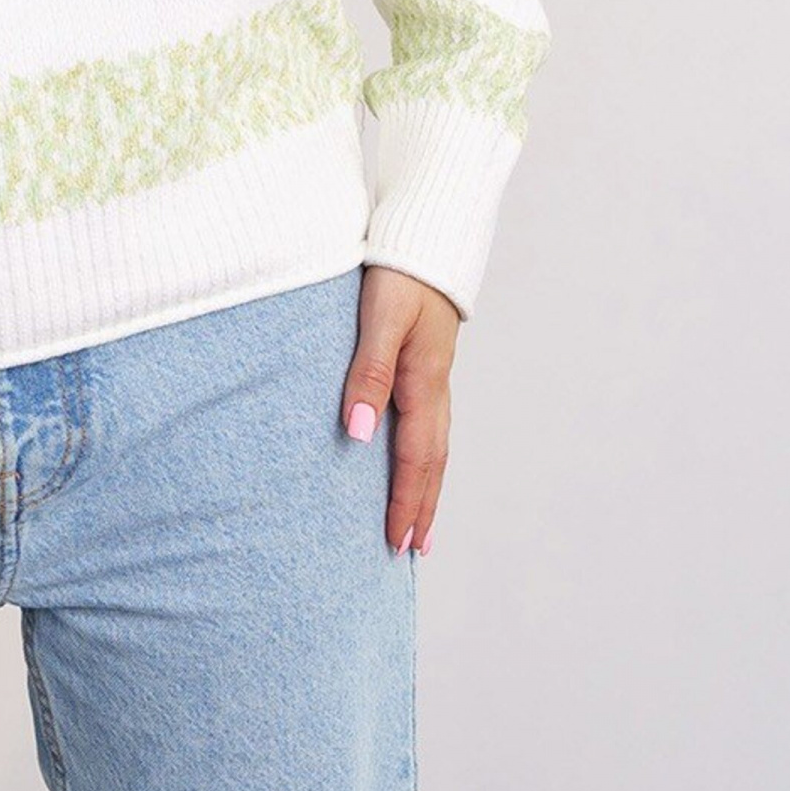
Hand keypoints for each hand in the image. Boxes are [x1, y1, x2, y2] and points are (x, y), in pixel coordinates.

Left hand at [340, 263, 458, 553]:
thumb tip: (356, 434)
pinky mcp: (425, 365)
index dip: (406, 503)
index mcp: (423, 383)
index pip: (415, 460)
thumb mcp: (379, 320)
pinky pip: (427, 425)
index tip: (396, 544)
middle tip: (411, 553)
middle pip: (431, 463)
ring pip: (433, 447)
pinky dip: (423, 457)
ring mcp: (433, 378)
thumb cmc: (399, 275)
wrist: (425, 237)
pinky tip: (412, 464)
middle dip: (422, 508)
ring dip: (426, 488)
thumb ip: (368, 373)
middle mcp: (433, 388)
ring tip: (416, 524)